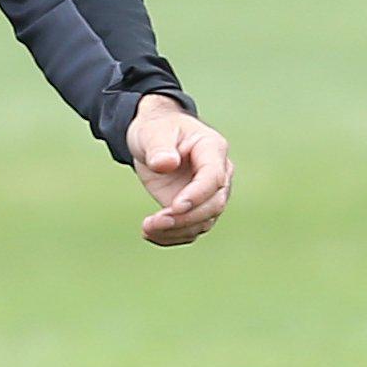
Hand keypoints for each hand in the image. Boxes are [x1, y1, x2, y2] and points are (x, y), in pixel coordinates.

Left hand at [126, 94, 232, 245]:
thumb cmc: (157, 129)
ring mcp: (209, 194)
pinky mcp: (196, 210)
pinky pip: (190, 230)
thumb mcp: (153, 132)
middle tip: (154, 222)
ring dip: (176, 231)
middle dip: (186, 218)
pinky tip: (149, 234)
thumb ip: (159, 147)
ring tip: (147, 228)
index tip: (174, 207)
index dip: (197, 194)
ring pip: (204, 222)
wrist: (155, 139)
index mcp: (213, 149)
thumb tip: (166, 163)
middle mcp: (219, 174)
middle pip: (214, 204)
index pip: (214, 177)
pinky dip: (171, 237)